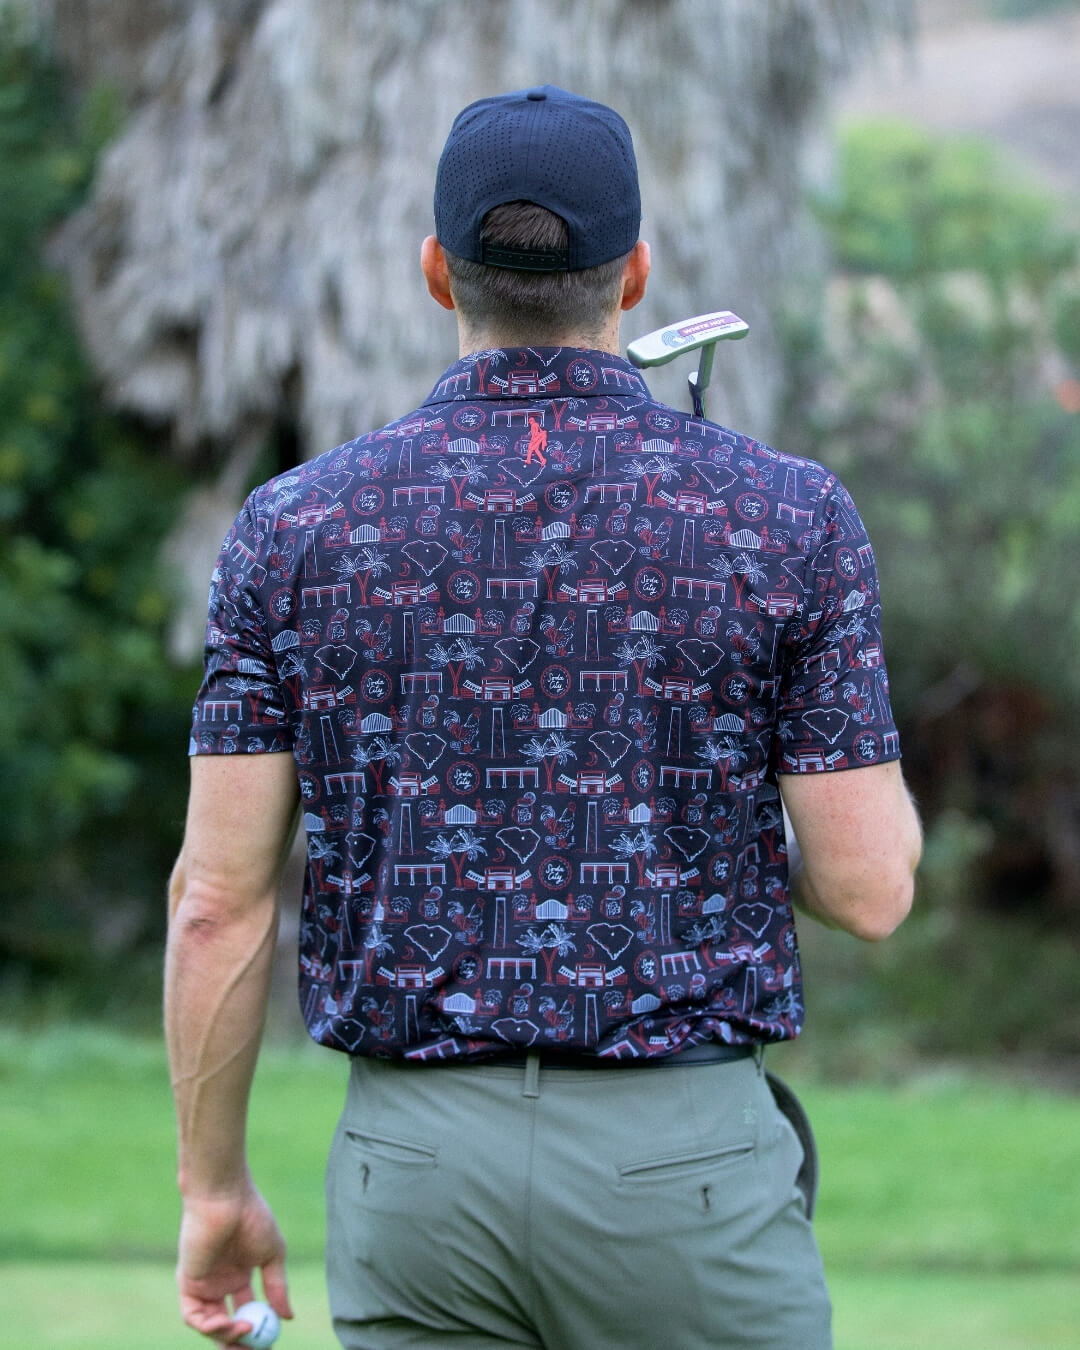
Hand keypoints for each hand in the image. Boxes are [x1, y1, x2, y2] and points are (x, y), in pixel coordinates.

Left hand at [177, 1181, 293, 1344]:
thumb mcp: (272, 1255)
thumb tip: (288, 1318)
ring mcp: (203, 1284)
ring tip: (245, 1330)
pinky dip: (208, 1327)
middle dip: (238, 1344)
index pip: (246, 1311)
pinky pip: (193, 1316)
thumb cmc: (252, 1217)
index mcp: (240, 1274)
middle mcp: (219, 1283)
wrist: (227, 1198)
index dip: (257, 1331)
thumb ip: (277, 1287)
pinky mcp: (187, 1283)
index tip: (269, 1344)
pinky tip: (227, 1323)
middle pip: (226, 1324)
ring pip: (210, 1325)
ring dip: (227, 1336)